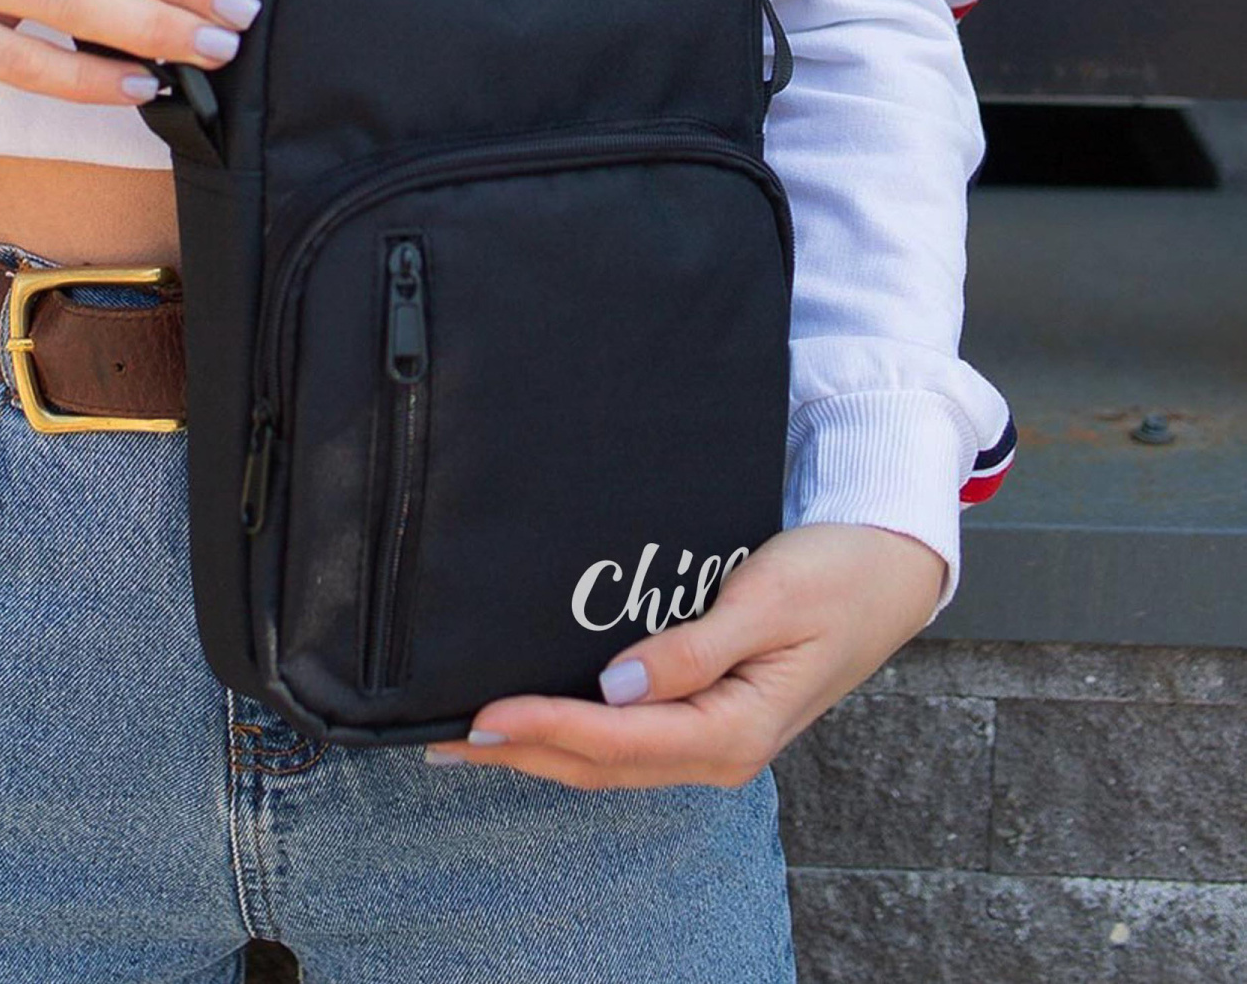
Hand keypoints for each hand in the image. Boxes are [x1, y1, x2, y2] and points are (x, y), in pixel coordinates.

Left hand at [423, 523, 946, 788]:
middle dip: (523, 753)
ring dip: (540, 752)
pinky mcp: (709, 717)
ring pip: (610, 760)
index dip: (546, 727)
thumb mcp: (768, 602)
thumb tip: (617, 686)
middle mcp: (720, 750)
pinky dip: (575, 738)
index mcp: (736, 728)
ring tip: (470, 738)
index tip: (485, 713)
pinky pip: (629, 742)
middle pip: (603, 762)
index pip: (619, 738)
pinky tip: (537, 724)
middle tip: (445, 737)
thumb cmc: (835, 577)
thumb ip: (693, 650)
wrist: (888, 572)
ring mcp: (715, 740)